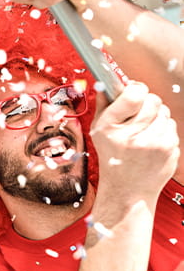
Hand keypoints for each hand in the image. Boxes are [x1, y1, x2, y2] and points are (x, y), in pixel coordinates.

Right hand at [90, 82, 179, 202]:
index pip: (134, 93)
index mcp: (111, 128)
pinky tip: (152, 142)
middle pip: (153, 100)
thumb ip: (103, 106)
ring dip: (156, 117)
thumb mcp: (99, 132)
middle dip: (147, 102)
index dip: (135, 89)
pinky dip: (163, 130)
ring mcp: (154, 143)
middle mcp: (133, 135)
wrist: (128, 189)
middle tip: (138, 113)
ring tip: (144, 131)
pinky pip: (171, 126)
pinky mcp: (169, 149)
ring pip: (164, 112)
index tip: (132, 92)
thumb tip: (104, 82)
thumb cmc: (112, 157)